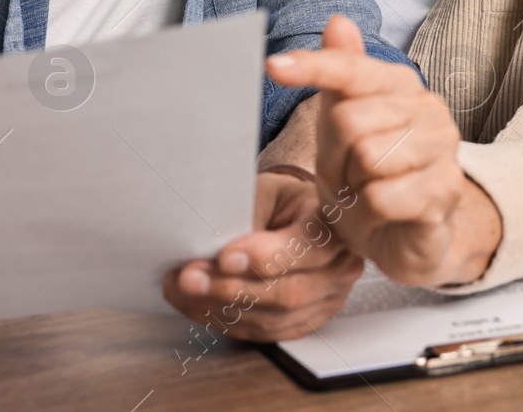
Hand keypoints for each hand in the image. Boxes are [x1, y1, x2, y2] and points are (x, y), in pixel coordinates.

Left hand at [163, 170, 362, 341]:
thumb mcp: (265, 191)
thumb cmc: (281, 200)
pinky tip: (197, 305)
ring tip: (182, 290)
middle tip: (188, 277)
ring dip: (220, 308)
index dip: (267, 256)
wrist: (297, 216)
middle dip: (231, 288)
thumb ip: (246, 216)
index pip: (309, 245)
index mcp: (337, 224)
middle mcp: (340, 267)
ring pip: (273, 318)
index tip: (225, 256)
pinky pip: (264, 332)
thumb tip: (209, 246)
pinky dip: (225, 320)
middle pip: (288, 291)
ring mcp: (327, 300)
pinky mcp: (306, 322)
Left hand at [266, 16, 501, 286]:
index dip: (312, 66)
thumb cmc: (372, 175)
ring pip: (368, 156)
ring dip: (352, 184)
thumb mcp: (343, 124)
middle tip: (342, 175)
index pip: (351, 68)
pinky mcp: (445, 191)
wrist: (411, 235)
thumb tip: (338, 21)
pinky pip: (382, 196)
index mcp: (400, 85)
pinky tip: (380, 213)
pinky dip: (368, 211)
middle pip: (349, 119)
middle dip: (332, 157)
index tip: (273, 66)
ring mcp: (443, 150)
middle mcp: (428, 109)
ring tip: (363, 192)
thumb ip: (340, 74)